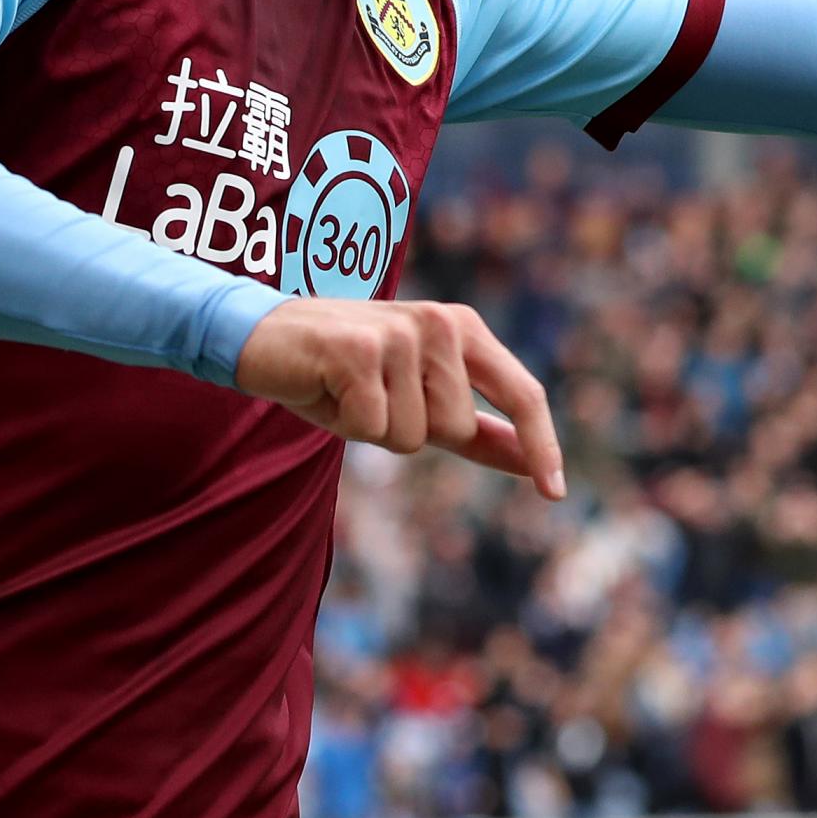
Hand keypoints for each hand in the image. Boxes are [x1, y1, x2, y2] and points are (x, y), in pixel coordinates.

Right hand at [234, 298, 564, 499]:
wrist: (262, 335)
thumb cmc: (342, 373)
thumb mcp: (414, 399)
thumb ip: (475, 427)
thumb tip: (530, 461)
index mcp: (464, 329)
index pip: (521, 393)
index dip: (540, 445)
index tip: (554, 493)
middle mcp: (441, 324)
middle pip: (454, 428)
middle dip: (408, 429)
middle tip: (370, 394)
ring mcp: (402, 333)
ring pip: (412, 435)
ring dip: (373, 427)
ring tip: (347, 389)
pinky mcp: (360, 350)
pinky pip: (373, 428)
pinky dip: (344, 422)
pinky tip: (325, 387)